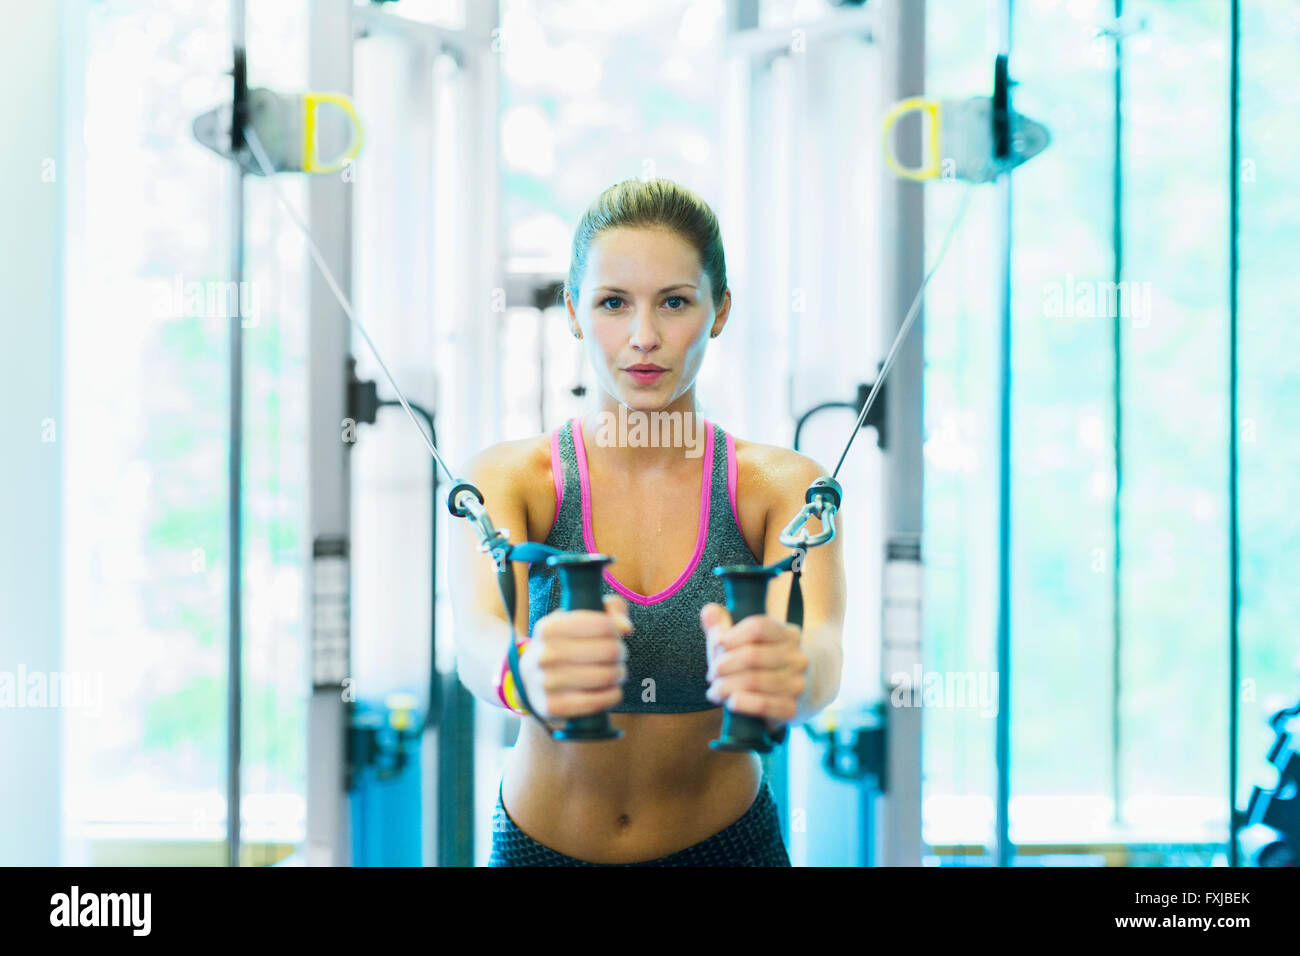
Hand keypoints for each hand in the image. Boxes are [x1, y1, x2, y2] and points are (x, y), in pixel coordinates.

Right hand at [522, 594, 631, 722]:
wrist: (533, 683)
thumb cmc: (565, 646)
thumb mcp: (580, 620)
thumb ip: (609, 611)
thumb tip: (625, 627)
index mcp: (548, 628)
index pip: (603, 624)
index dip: (616, 630)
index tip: (614, 634)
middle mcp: (544, 654)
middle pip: (609, 651)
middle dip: (621, 653)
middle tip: (618, 655)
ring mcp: (546, 683)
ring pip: (607, 676)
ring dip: (619, 674)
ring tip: (616, 672)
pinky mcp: (553, 707)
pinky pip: (598, 701)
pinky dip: (612, 695)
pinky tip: (611, 690)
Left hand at [700, 603, 806, 733]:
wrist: (781, 697)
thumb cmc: (754, 665)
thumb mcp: (738, 642)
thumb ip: (721, 626)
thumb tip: (709, 611)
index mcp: (787, 634)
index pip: (758, 626)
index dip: (731, 636)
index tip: (717, 645)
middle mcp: (797, 657)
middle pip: (752, 655)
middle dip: (723, 665)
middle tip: (712, 674)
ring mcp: (797, 684)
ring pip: (754, 680)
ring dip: (726, 686)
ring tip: (715, 690)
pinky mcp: (791, 708)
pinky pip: (763, 704)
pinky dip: (741, 703)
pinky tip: (730, 702)